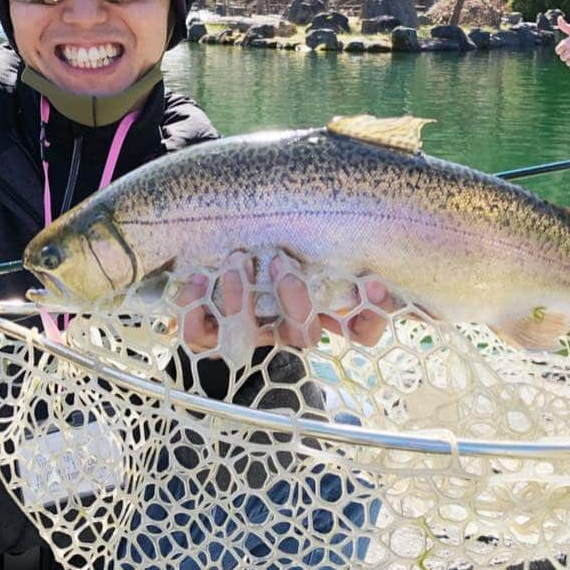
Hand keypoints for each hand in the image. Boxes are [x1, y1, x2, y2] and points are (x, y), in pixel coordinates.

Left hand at [174, 252, 392, 353]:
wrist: (217, 239)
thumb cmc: (274, 233)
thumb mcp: (305, 232)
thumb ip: (335, 236)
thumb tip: (365, 239)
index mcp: (319, 307)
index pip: (360, 330)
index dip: (370, 316)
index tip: (375, 283)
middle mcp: (287, 327)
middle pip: (304, 336)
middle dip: (295, 299)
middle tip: (282, 261)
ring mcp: (250, 331)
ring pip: (250, 336)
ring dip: (240, 300)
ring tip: (236, 261)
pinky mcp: (210, 332)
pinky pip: (199, 336)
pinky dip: (194, 309)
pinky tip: (196, 278)